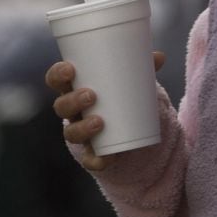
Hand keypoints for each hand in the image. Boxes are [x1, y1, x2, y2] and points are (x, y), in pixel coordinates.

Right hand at [47, 51, 164, 172]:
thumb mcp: (130, 78)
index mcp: (75, 87)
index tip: (69, 69)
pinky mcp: (92, 151)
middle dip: (72, 101)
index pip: (56, 80)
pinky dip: (96, 160)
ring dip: (82, 128)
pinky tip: (104, 159)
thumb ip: (143, 67)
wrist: (126, 125)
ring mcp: (80, 131)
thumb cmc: (120, 92)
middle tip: (91, 95)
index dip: (57, 74)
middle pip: (61, 107)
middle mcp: (72, 111)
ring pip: (71, 132)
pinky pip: (89, 159)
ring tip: (99, 122)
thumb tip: (159, 56)